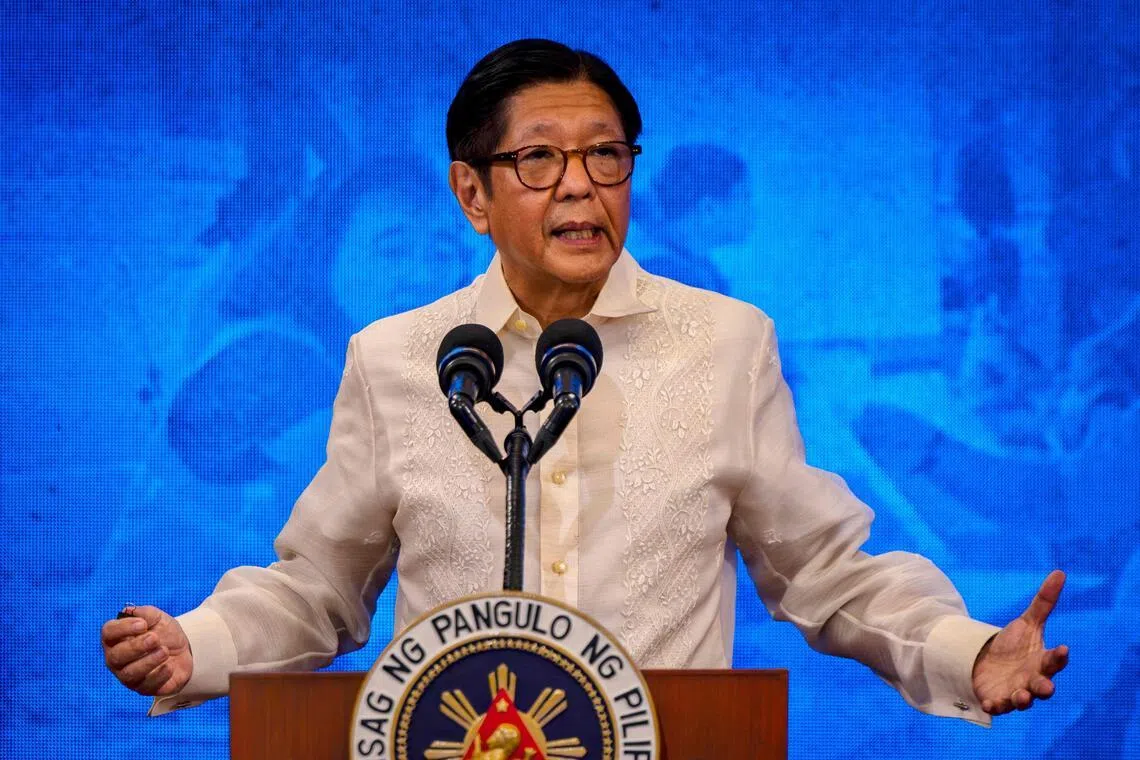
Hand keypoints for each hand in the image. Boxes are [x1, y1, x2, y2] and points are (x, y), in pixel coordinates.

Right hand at [101, 605, 192, 696]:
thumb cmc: (164, 633)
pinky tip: (169, 666)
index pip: (108, 633)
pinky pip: (147, 686)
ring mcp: (129, 676)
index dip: (123, 628)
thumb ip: (144, 613)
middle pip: (115, 657)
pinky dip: (159, 675)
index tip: (143, 624)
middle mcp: (117, 659)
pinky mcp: (144, 688)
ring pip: (129, 674)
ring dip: (148, 662)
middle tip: (154, 638)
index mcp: (117, 638)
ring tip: (164, 651)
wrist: (184, 650)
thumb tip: (130, 611)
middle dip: (135, 647)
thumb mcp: (158, 618)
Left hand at [972, 570, 1069, 714]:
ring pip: (1023, 701)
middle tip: (1047, 688)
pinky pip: (998, 706)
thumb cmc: (1014, 644)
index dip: (1059, 657)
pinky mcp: (997, 699)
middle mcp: (1031, 679)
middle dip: (1044, 688)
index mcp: (1041, 661)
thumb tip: (1060, 573)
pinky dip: (995, 706)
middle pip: (1042, 687)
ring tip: (1021, 697)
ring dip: (1022, 700)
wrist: (987, 661)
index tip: (1063, 649)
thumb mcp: (1027, 622)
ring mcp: (1015, 691)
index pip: (1054, 660)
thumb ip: (1043, 602)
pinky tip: (989, 704)